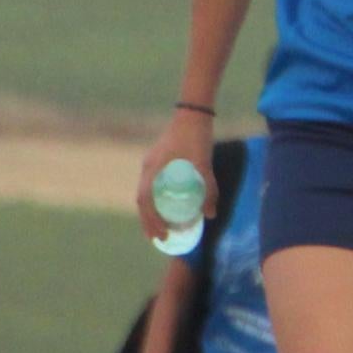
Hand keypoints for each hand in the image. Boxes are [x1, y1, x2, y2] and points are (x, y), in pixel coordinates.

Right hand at [137, 103, 215, 240]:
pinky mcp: (158, 160)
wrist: (193, 113)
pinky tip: (166, 206)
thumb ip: (209, 189)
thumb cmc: (197, 138)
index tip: (162, 234)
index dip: (151, 220)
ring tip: (159, 228)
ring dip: (150, 212)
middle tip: (158, 239)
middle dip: (148, 222)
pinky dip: (155, 199)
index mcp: (153, 169)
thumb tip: (210, 216)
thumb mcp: (205, 165)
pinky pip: (152, 185)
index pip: (146, 201)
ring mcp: (152, 163)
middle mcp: (148, 168)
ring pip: (145, 193)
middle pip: (142, 200)